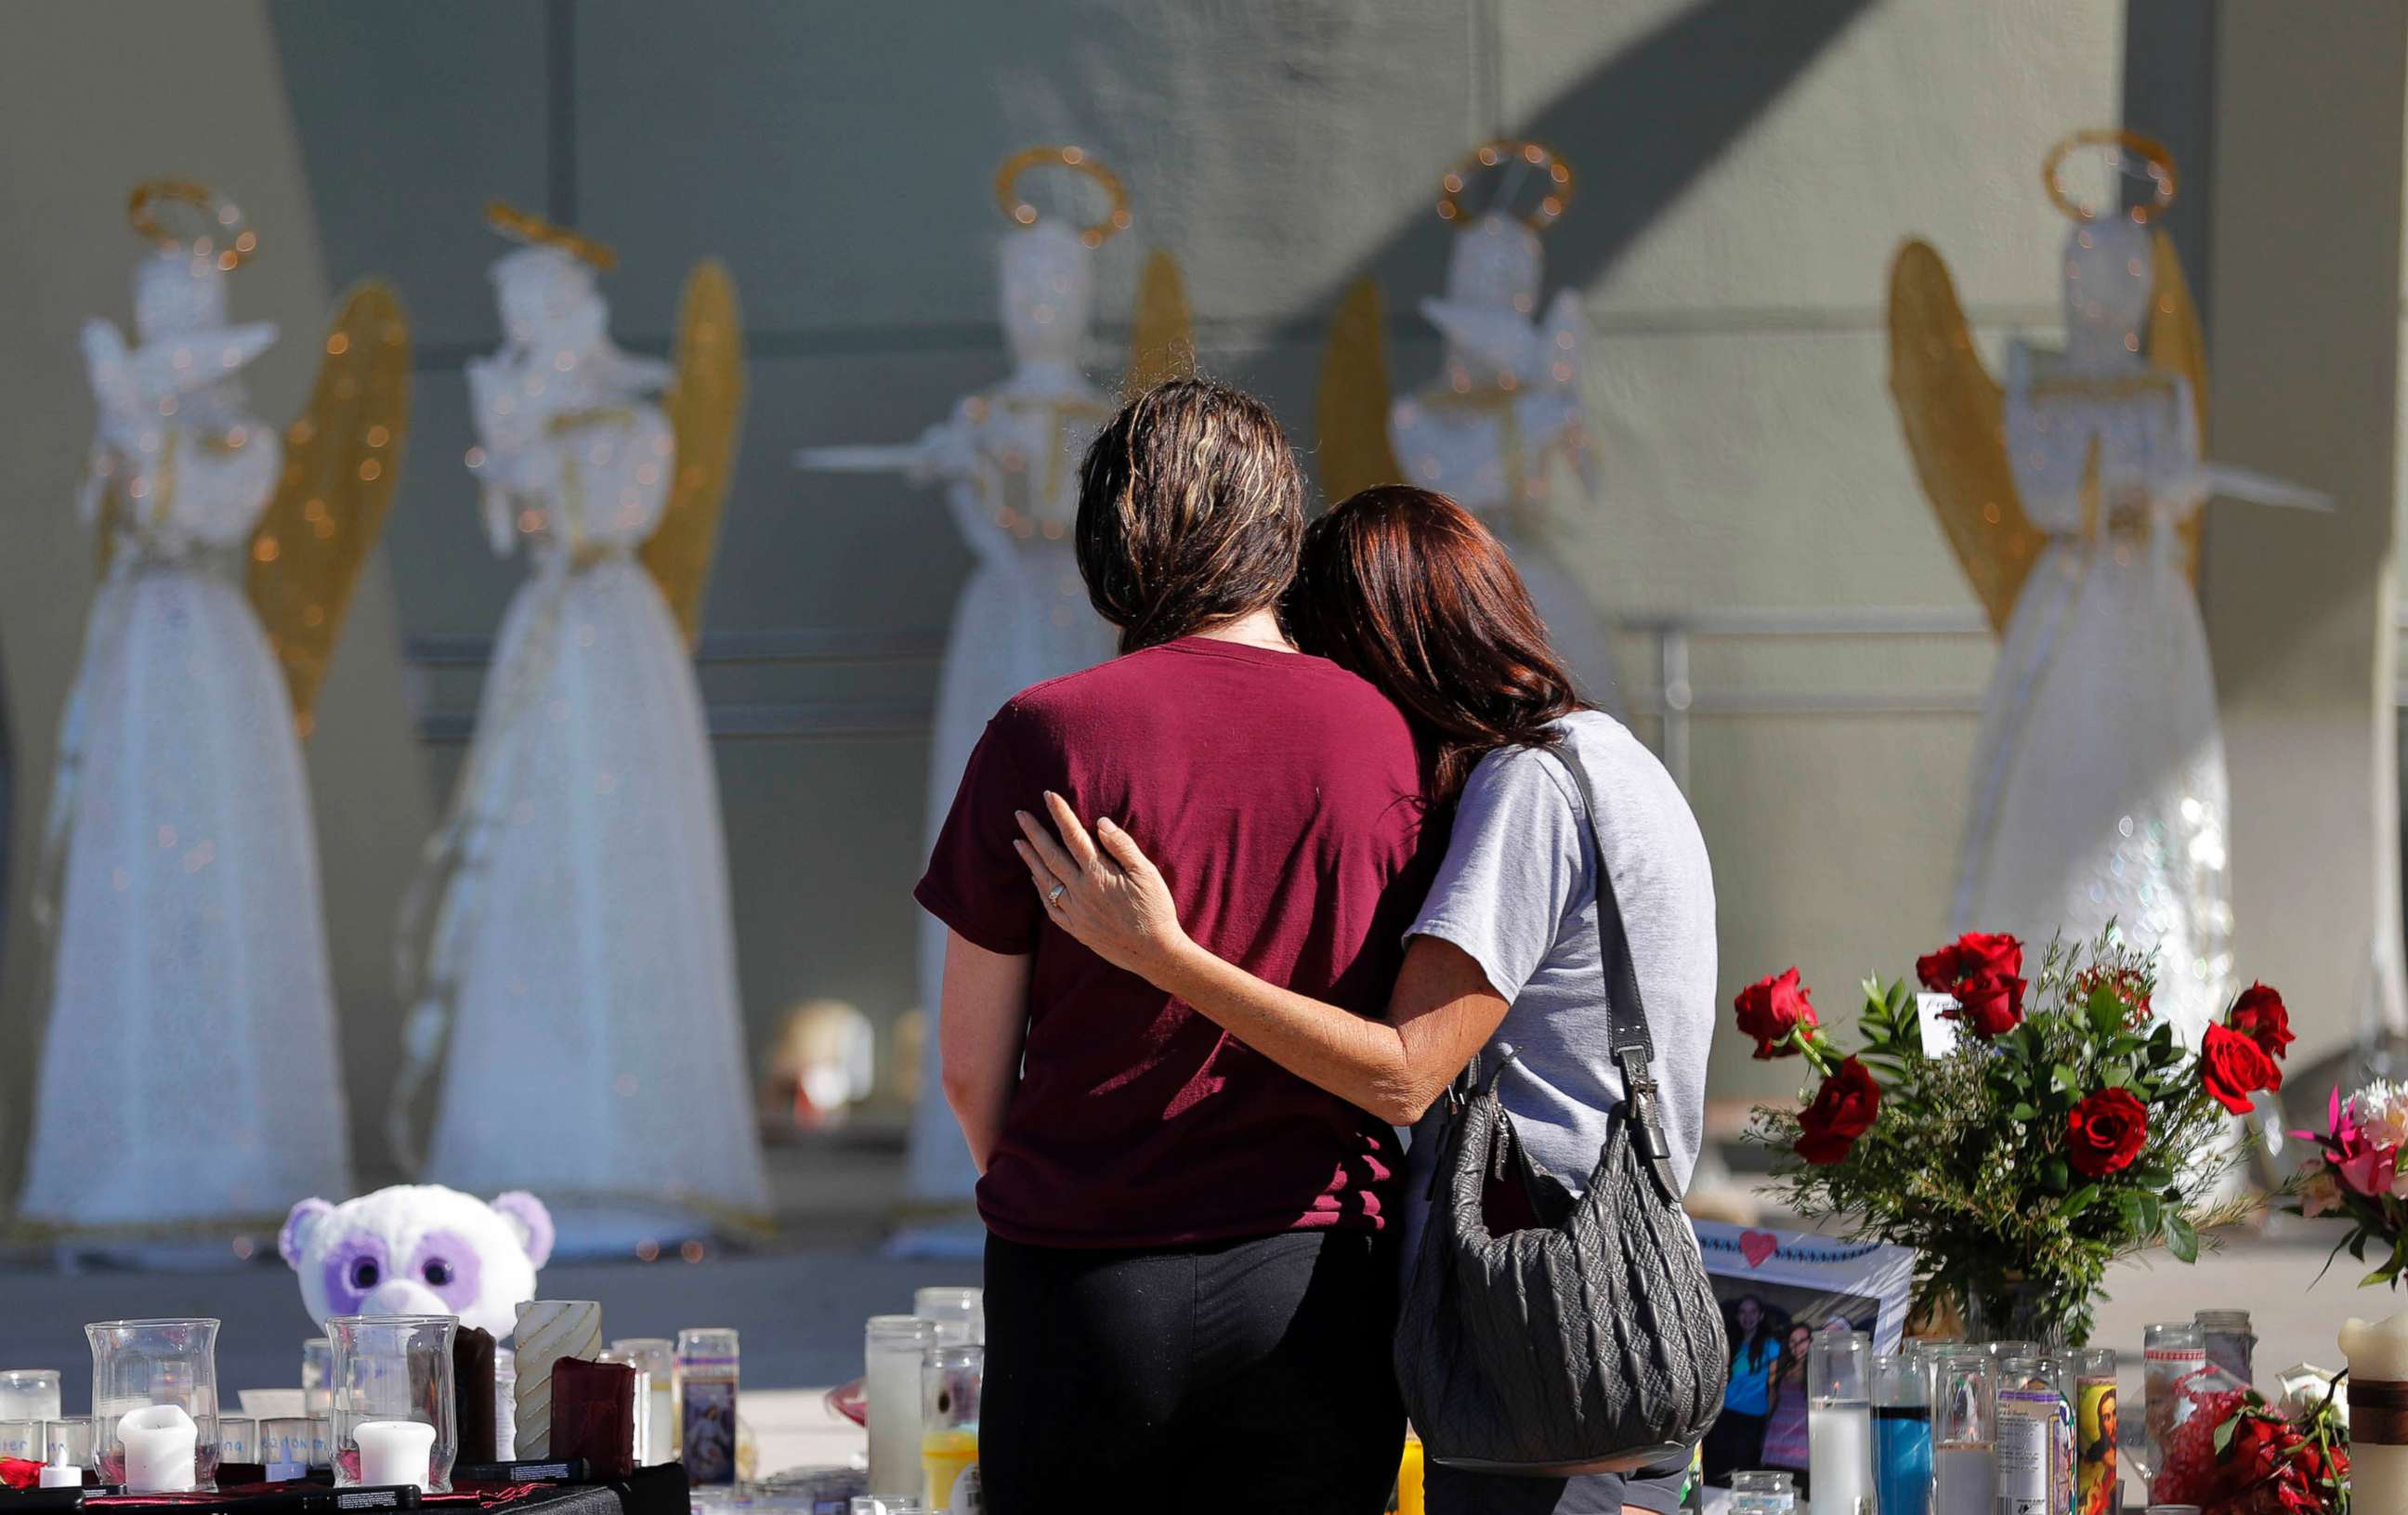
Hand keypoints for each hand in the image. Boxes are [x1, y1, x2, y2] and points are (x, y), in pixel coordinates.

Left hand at [1013, 791, 1192, 982]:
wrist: (1155, 952)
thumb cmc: (1155, 909)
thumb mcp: (1147, 873)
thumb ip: (1122, 846)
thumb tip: (1100, 822)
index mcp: (1099, 874)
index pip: (1073, 836)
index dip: (1059, 814)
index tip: (1047, 796)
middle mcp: (1082, 891)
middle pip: (1051, 855)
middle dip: (1034, 832)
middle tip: (1020, 814)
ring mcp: (1076, 912)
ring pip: (1045, 880)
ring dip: (1030, 859)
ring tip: (1018, 842)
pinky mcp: (1076, 929)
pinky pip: (1050, 907)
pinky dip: (1040, 890)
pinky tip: (1035, 879)